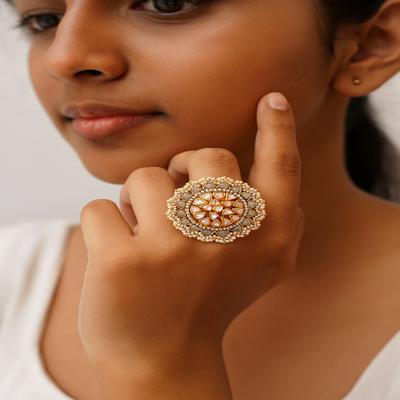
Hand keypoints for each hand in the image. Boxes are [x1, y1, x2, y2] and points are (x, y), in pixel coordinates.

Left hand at [78, 92, 303, 397]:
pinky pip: (101, 208)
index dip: (278, 129)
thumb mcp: (260, 270)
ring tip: (145, 239)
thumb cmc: (208, 303)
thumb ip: (279, 227)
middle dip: (182, 171)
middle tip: (174, 205)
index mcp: (267, 238)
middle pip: (203, 156)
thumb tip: (282, 185)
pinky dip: (104, 228)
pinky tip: (118, 261)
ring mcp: (174, 249)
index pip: (281, 168)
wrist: (163, 360)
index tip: (270, 99)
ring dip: (139, 204)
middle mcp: (228, 238)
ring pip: (145, 178)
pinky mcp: (122, 262)